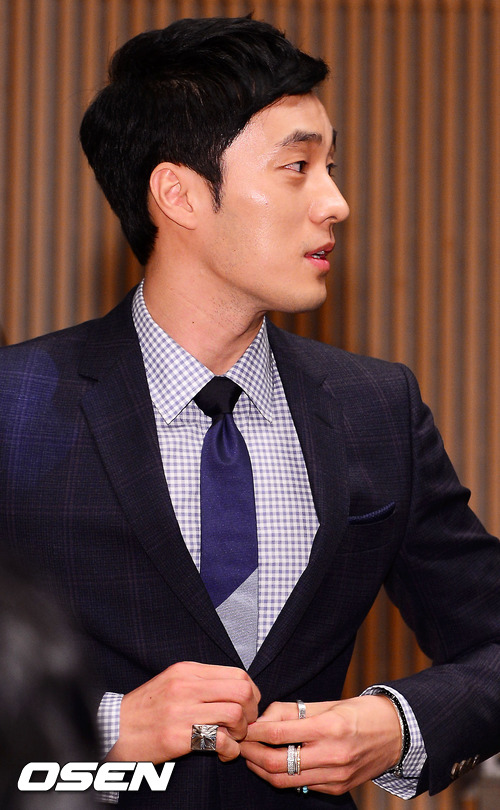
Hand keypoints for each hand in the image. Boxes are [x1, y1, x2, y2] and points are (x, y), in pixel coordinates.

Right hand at [107, 661, 260, 763]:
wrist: (113, 729)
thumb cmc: (146, 709)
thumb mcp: (171, 682)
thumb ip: (200, 681)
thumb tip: (236, 687)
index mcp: (187, 671)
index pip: (238, 673)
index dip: (251, 692)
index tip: (248, 707)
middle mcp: (186, 686)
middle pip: (242, 691)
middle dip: (251, 711)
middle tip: (244, 725)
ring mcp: (181, 711)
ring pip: (234, 714)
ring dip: (241, 731)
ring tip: (232, 739)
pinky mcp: (177, 737)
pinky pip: (219, 740)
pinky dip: (230, 750)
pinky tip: (222, 753)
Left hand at [240, 696, 400, 794]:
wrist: (397, 733)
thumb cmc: (361, 712)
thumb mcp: (327, 703)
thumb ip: (292, 711)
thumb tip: (262, 720)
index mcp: (328, 727)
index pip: (278, 734)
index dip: (254, 733)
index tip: (243, 727)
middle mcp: (332, 755)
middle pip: (276, 763)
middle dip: (252, 754)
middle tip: (241, 745)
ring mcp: (336, 776)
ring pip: (285, 780)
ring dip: (262, 769)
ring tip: (252, 756)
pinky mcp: (338, 788)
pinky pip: (303, 786)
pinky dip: (284, 777)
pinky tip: (275, 764)